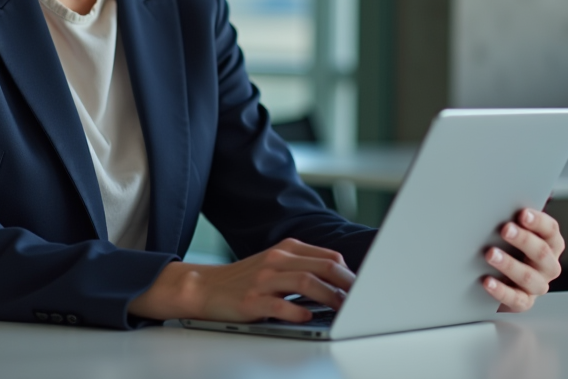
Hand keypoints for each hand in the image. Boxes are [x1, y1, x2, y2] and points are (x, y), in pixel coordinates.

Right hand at [128, 238, 354, 322]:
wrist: (205, 287)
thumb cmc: (244, 279)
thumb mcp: (275, 264)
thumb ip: (303, 266)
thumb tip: (340, 281)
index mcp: (286, 250)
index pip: (328, 256)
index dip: (349, 274)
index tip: (363, 288)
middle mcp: (276, 261)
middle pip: (321, 267)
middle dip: (346, 284)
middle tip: (359, 301)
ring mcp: (263, 280)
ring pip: (305, 281)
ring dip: (328, 296)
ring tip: (341, 310)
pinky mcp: (251, 301)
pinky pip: (278, 304)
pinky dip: (296, 310)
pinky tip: (306, 317)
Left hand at [482, 208, 564, 312]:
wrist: (503, 278)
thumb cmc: (508, 247)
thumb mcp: (514, 231)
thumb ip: (513, 218)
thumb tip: (499, 198)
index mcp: (550, 244)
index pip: (551, 230)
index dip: (538, 222)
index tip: (522, 214)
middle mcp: (548, 265)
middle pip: (541, 252)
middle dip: (523, 240)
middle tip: (505, 229)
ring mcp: (537, 285)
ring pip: (528, 276)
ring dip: (509, 264)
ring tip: (490, 254)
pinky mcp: (524, 302)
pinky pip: (516, 299)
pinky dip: (501, 290)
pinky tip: (487, 281)